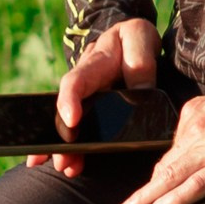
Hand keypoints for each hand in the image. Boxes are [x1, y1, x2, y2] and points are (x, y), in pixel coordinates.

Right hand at [38, 16, 160, 177]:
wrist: (128, 37)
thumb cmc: (133, 38)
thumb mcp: (139, 38)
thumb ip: (140, 61)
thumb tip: (142, 91)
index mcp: (93, 63)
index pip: (76, 81)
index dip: (69, 100)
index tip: (71, 120)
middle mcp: (83, 83)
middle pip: (66, 110)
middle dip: (62, 137)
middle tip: (62, 159)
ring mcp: (85, 97)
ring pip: (69, 123)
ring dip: (65, 147)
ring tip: (67, 166)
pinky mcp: (91, 108)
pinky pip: (79, 128)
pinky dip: (73, 147)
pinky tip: (71, 164)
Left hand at [116, 82, 204, 203]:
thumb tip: (199, 137)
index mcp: (195, 115)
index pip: (173, 151)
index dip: (160, 173)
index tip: (152, 189)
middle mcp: (196, 132)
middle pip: (164, 166)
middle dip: (142, 191)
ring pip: (171, 177)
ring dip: (146, 198)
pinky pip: (197, 185)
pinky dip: (176, 198)